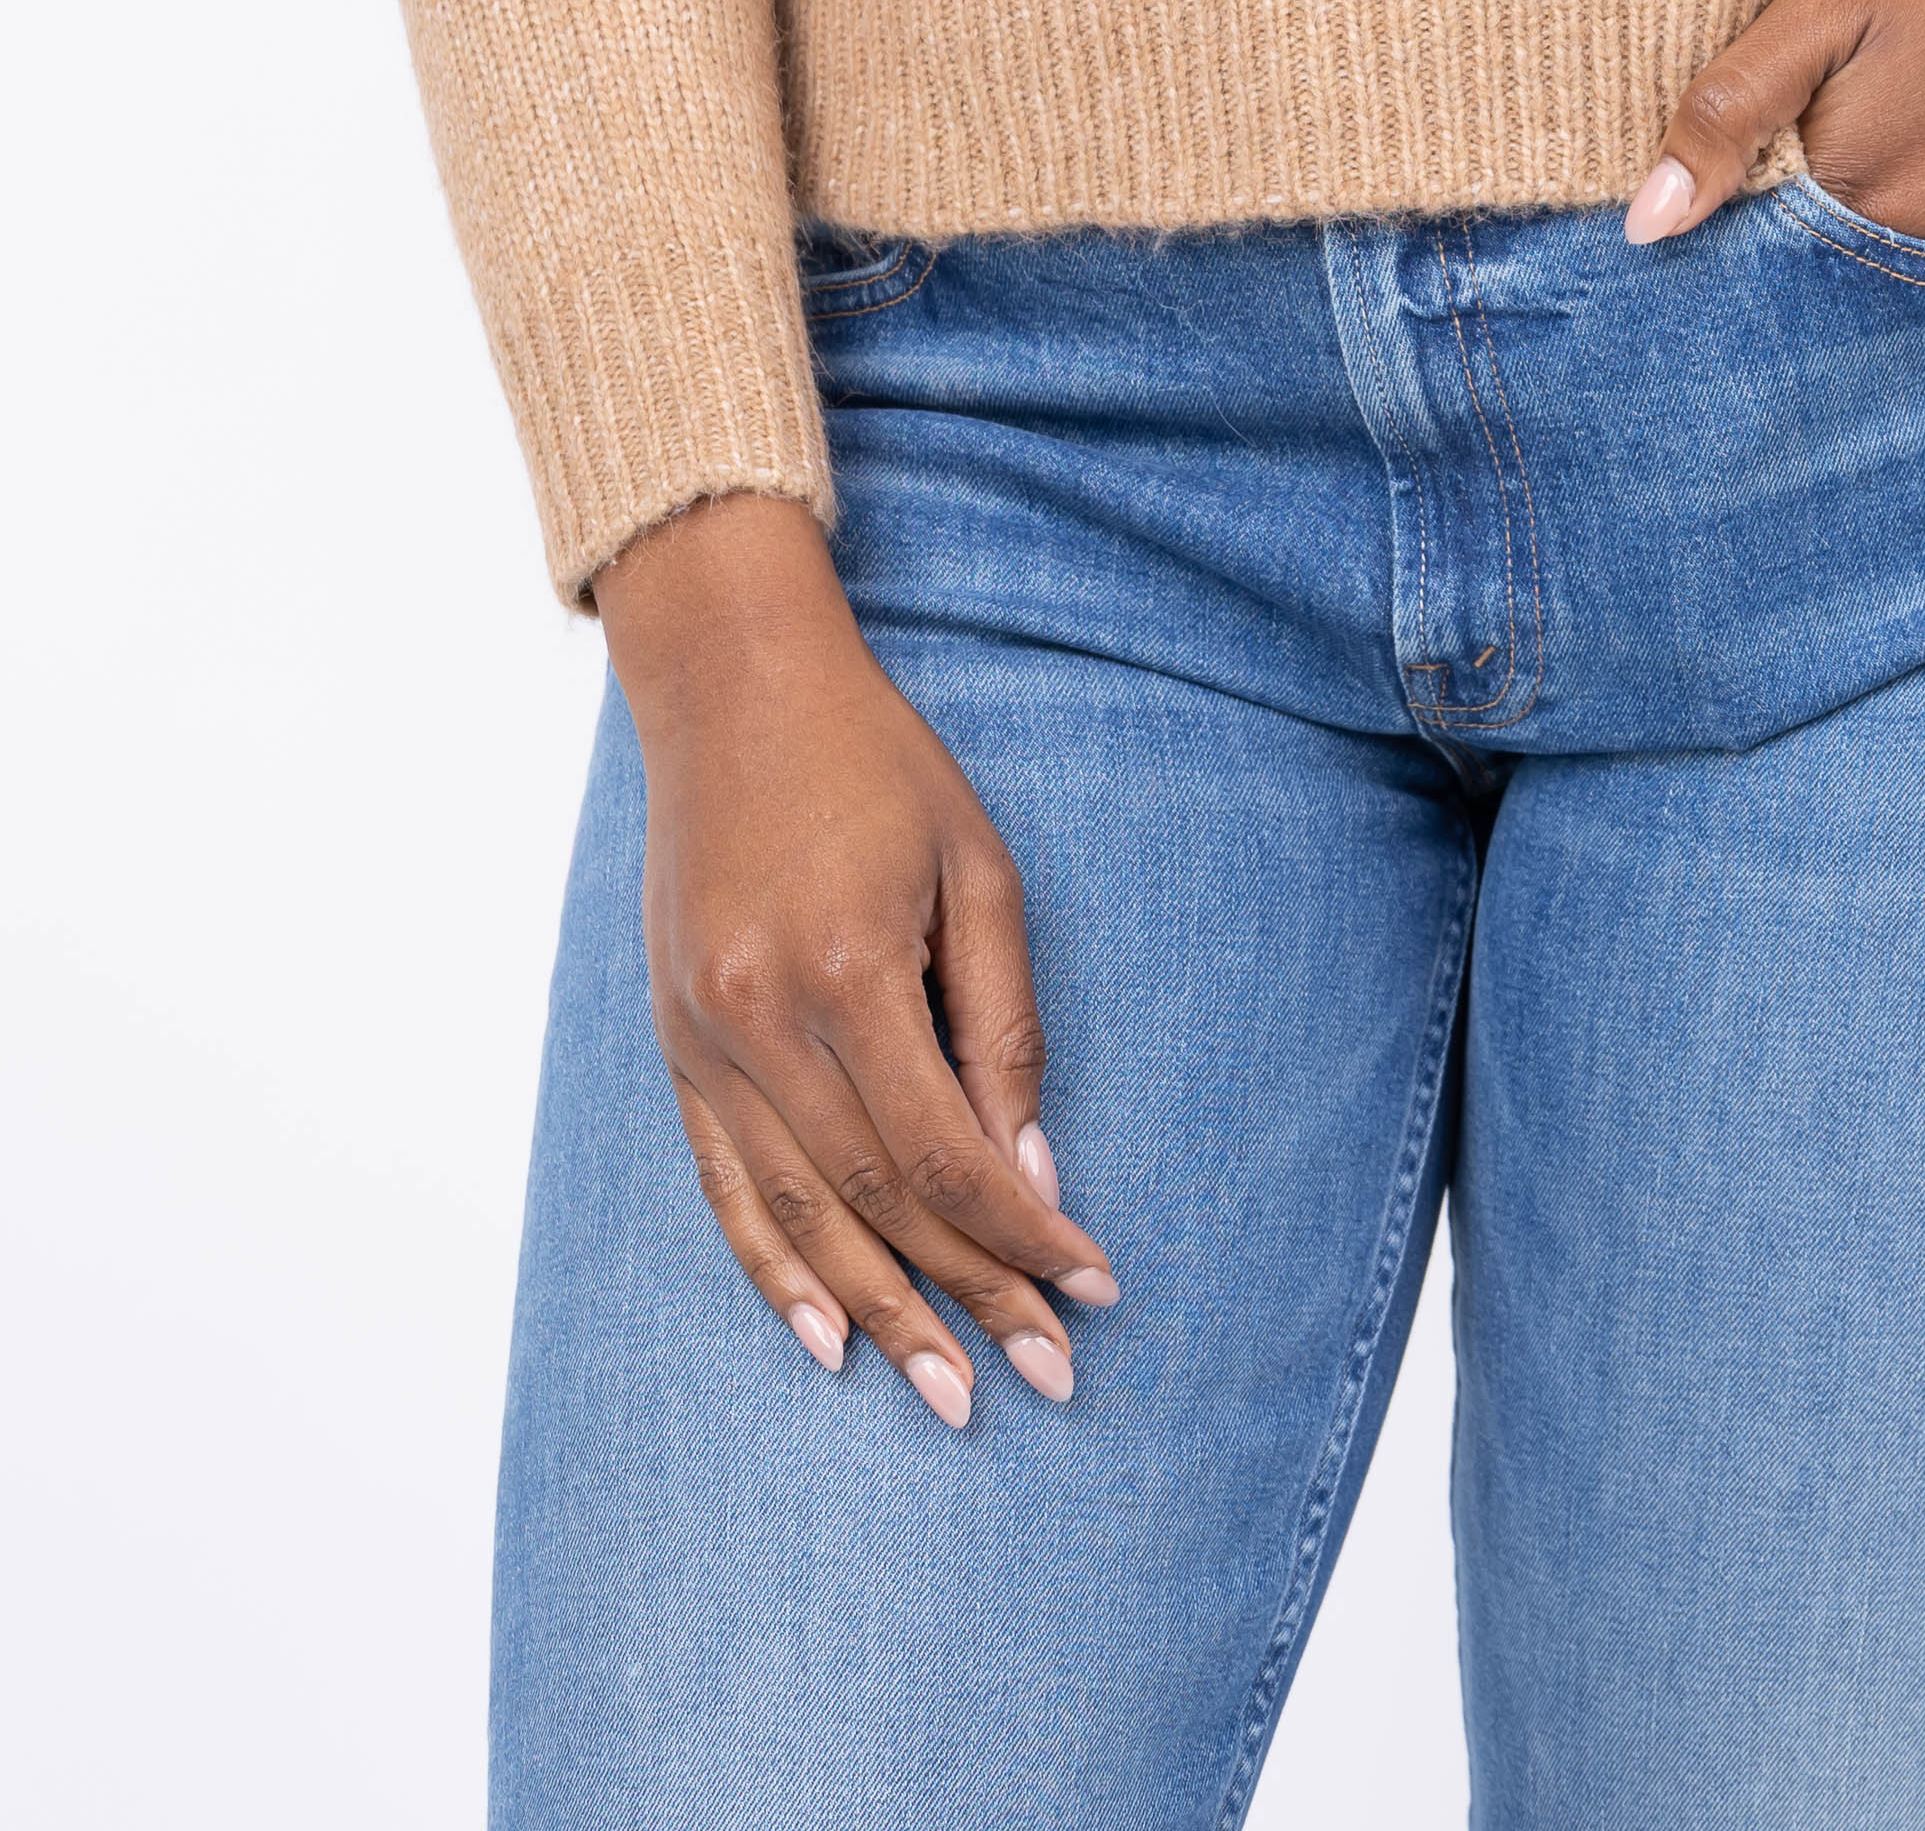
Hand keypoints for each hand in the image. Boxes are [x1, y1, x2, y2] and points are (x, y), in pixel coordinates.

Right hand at [593, 492, 1118, 1426]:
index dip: (1023, 1235)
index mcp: (851, 970)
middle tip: (1043, 1378)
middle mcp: (765, 1022)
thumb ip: (1004, 1027)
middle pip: (878, 1203)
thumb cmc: (878, 765)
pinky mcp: (676, 1046)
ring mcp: (706, 1041)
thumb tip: (1033, 1175)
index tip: (1092, 1289)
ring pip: (799, 1219)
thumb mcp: (977, 869)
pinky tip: (826, 1339)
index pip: (948, 1151)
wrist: (732, 688)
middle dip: (970, 1297)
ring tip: (948, 1393)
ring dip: (879, 1314)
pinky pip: (725, 1188)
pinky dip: (774, 1273)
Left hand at [1621, 0, 1924, 249]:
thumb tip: (1648, 223)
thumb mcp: (1829, 9)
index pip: (1758, 227)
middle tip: (1870, 106)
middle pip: (1827, 244)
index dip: (1754, 184)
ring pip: (1896, 249)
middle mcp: (1906, 247)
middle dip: (1823, 193)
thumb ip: (1731, 107)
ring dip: (1893, 199)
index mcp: (1840, 190)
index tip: (1776, 137)